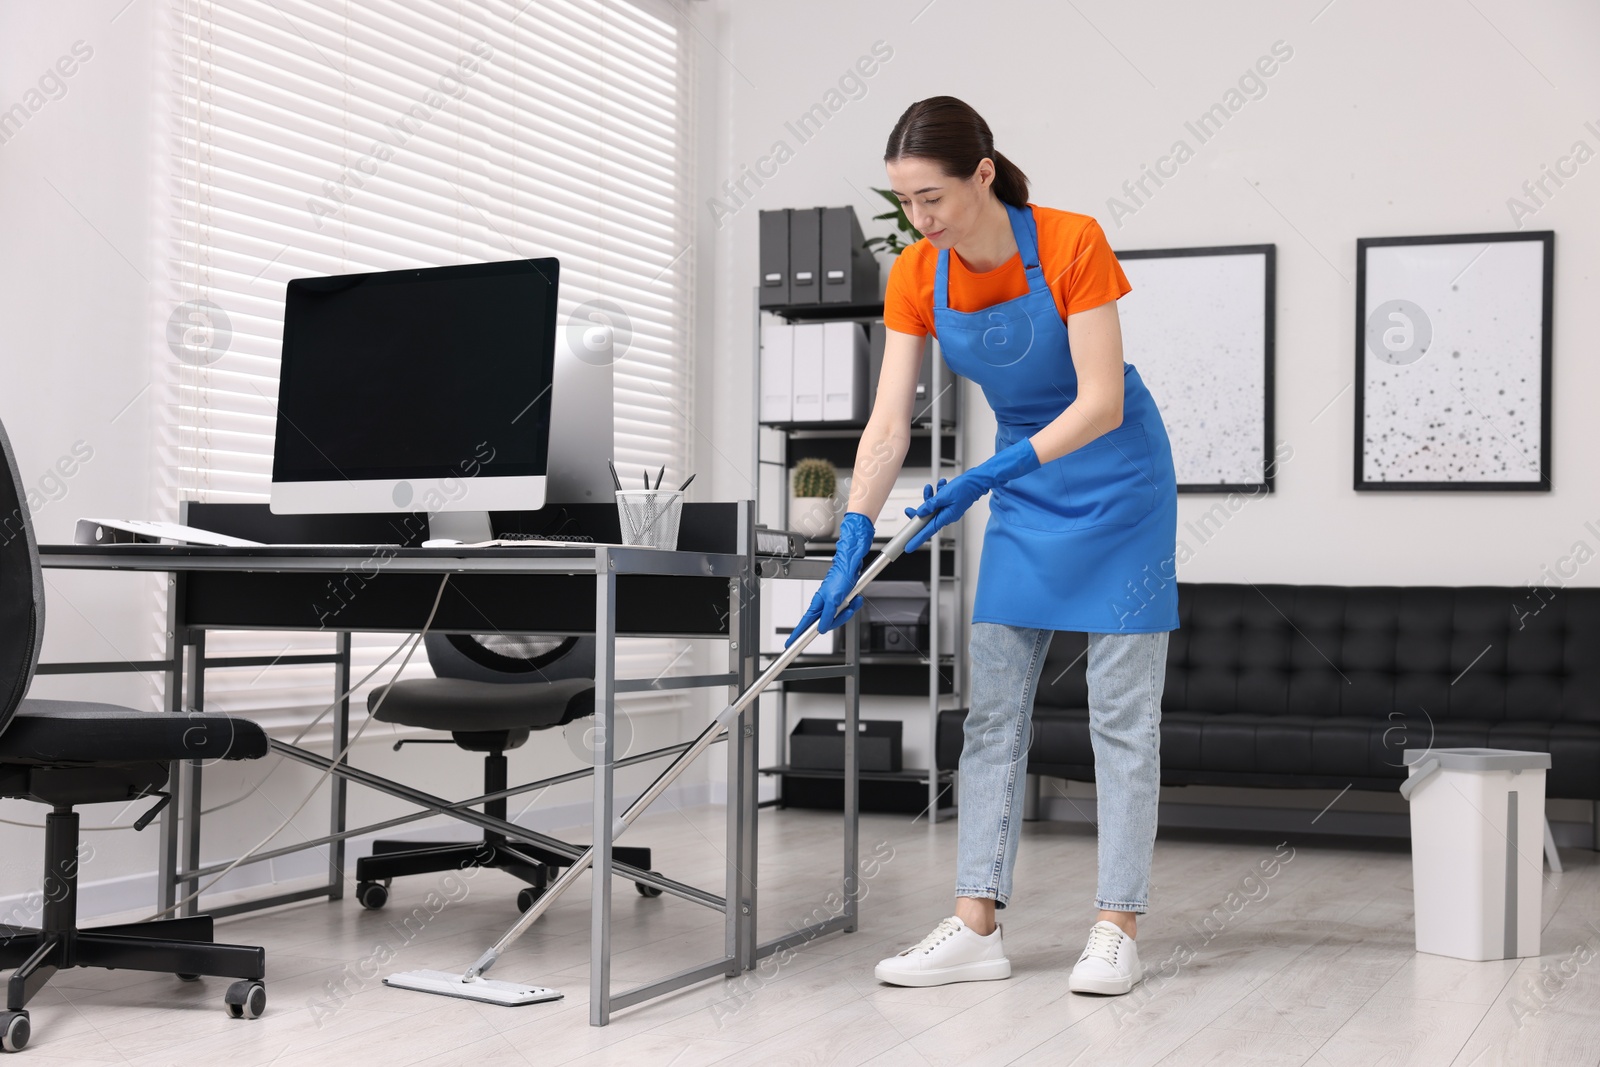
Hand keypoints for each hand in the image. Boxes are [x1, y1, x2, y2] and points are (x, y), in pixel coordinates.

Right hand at [786, 511, 873, 646]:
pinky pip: (847, 609)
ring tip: (852, 601)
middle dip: (839, 619)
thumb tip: (822, 628)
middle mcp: (824, 605)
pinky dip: (853, 605)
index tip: (790, 645)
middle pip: (827, 623)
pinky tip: (855, 599)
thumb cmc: (840, 577)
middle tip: (846, 612)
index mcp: (817, 605)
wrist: (852, 565)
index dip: (797, 635)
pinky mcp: (841, 600)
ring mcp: (833, 603)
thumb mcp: (834, 599)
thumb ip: (828, 616)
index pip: (804, 624)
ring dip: (849, 610)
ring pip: (840, 617)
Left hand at [902, 438, 1040, 551]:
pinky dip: (937, 494)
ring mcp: (949, 510)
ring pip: (933, 508)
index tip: (908, 546)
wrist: (977, 481)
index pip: (928, 531)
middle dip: (918, 513)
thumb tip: (920, 512)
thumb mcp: (944, 496)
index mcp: (946, 517)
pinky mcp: (950, 503)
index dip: (917, 538)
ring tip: (929, 488)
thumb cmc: (964, 488)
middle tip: (909, 510)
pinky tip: (940, 485)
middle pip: (927, 519)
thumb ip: (931, 505)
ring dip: (929, 498)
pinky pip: (939, 501)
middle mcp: (947, 516)